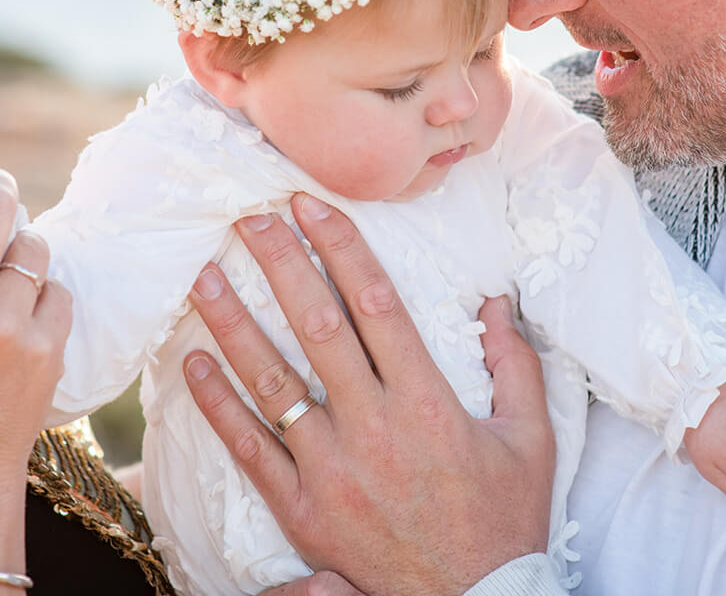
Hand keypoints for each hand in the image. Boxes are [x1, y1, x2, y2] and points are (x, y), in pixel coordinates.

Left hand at [183, 193, 553, 595]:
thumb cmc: (504, 520)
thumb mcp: (531, 438)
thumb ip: (515, 365)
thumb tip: (494, 302)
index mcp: (428, 402)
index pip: (377, 304)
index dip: (341, 248)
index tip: (310, 206)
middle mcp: (374, 428)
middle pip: (317, 328)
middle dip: (280, 266)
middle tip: (249, 219)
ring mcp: (333, 471)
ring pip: (273, 383)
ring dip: (235, 325)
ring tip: (204, 278)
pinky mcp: (304, 511)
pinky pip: (251, 450)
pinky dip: (219, 406)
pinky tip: (194, 365)